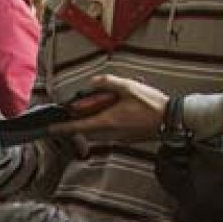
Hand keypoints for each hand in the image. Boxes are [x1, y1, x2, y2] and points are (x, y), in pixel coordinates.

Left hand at [50, 74, 166, 141]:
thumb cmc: (152, 104)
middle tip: (73, 112)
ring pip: (97, 133)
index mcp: (107, 121)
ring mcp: (119, 138)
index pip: (78, 127)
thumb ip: (108, 83)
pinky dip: (105, 124)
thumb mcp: (129, 87)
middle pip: (86, 131)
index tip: (50, 128)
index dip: (62, 128)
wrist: (172, 120)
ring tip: (99, 108)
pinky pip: (109, 133)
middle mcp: (110, 133)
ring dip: (92, 123)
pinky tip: (115, 112)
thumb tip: (91, 82)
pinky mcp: (127, 139)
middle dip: (78, 123)